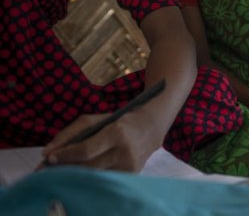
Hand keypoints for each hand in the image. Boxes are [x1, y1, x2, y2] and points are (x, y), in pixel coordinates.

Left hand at [41, 111, 161, 171]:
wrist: (151, 128)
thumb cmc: (120, 121)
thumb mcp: (96, 120)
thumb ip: (71, 133)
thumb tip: (48, 152)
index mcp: (117, 133)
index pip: (87, 150)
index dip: (66, 155)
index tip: (49, 157)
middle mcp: (125, 152)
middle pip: (88, 167)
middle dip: (65, 168)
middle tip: (48, 168)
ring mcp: (129, 166)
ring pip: (94, 176)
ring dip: (74, 175)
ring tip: (60, 171)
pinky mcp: (130, 175)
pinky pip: (103, 180)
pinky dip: (88, 178)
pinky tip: (79, 174)